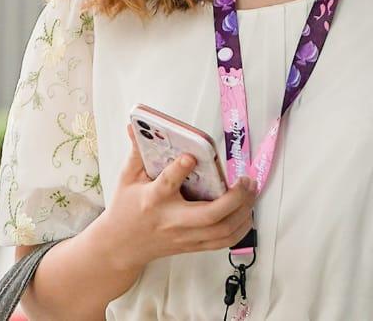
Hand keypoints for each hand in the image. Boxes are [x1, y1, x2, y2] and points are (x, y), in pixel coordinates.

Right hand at [84, 126, 257, 269]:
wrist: (120, 247)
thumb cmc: (126, 209)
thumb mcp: (127, 178)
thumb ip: (137, 152)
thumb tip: (135, 125)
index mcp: (153, 199)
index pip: (167, 184)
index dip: (179, 169)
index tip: (191, 156)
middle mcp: (172, 220)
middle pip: (209, 215)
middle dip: (234, 198)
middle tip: (246, 179)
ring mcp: (185, 236)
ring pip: (222, 231)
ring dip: (243, 211)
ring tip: (252, 191)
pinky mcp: (193, 245)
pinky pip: (223, 242)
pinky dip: (240, 228)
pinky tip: (247, 212)